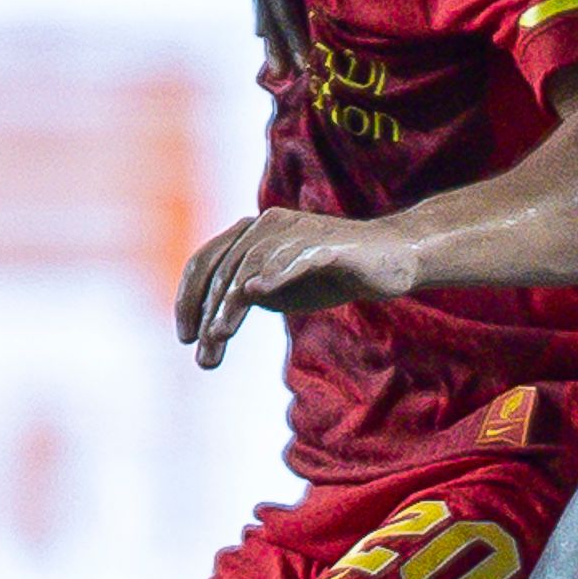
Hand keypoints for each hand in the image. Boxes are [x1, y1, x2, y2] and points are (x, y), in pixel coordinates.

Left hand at [172, 209, 420, 368]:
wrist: (391, 259)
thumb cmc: (332, 274)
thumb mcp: (282, 292)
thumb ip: (248, 299)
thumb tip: (214, 323)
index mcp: (252, 233)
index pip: (206, 260)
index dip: (189, 298)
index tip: (185, 336)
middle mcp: (269, 226)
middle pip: (224, 268)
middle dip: (207, 312)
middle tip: (202, 352)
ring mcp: (298, 232)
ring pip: (251, 266)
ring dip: (231, 304)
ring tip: (219, 335)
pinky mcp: (328, 245)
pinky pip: (295, 258)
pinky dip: (274, 273)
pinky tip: (256, 293)